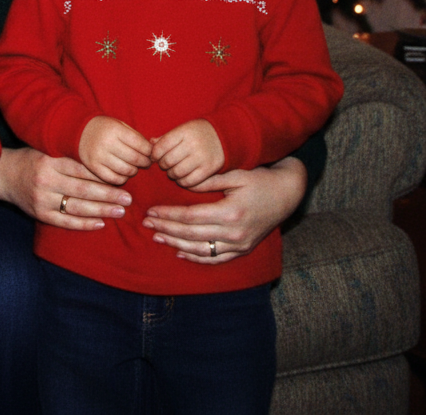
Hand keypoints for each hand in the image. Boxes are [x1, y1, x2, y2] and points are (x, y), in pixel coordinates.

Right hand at [0, 147, 130, 229]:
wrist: (3, 175)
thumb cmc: (31, 159)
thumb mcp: (48, 151)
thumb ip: (70, 156)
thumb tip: (103, 163)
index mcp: (50, 161)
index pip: (82, 170)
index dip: (103, 176)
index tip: (123, 180)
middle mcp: (46, 181)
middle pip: (83, 190)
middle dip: (108, 195)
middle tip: (128, 199)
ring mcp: (42, 199)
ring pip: (77, 207)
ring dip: (101, 211)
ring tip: (119, 211)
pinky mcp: (40, 214)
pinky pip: (66, 221)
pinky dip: (84, 223)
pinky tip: (100, 223)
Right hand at [78, 116, 150, 184]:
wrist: (80, 131)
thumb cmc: (106, 129)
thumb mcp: (120, 125)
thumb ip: (137, 137)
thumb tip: (154, 152)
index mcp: (115, 130)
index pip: (141, 145)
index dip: (150, 151)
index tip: (150, 153)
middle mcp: (106, 143)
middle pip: (135, 159)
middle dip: (145, 162)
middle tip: (145, 162)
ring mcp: (99, 156)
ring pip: (126, 171)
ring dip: (134, 171)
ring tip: (134, 167)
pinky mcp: (93, 167)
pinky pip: (114, 179)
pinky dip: (123, 178)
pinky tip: (124, 173)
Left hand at [142, 156, 306, 263]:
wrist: (286, 194)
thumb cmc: (259, 179)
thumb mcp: (234, 175)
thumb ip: (208, 180)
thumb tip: (181, 181)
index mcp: (230, 212)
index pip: (190, 217)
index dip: (168, 215)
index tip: (151, 211)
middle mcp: (234, 233)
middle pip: (191, 234)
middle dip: (166, 229)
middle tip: (146, 224)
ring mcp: (240, 244)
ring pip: (201, 249)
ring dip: (176, 244)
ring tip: (157, 237)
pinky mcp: (243, 249)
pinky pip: (216, 258)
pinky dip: (196, 257)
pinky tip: (180, 253)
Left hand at [150, 119, 224, 188]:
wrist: (224, 136)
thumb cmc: (198, 132)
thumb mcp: (183, 129)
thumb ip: (166, 137)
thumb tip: (150, 143)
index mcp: (184, 132)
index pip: (161, 146)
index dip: (154, 154)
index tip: (155, 156)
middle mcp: (192, 144)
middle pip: (168, 160)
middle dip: (162, 165)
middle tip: (164, 165)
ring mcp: (202, 157)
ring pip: (177, 172)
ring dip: (171, 174)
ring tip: (172, 171)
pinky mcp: (209, 169)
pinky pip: (190, 181)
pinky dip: (182, 182)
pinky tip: (182, 178)